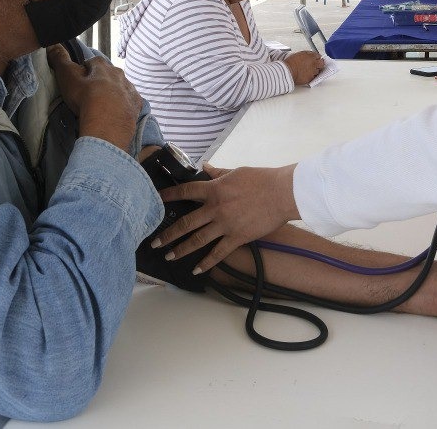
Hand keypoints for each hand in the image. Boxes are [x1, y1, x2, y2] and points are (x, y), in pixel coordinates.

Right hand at [48, 44, 141, 150]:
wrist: (106, 124)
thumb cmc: (85, 98)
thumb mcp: (68, 76)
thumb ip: (60, 59)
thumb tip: (52, 44)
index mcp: (102, 66)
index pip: (92, 62)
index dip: (84, 70)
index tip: (79, 80)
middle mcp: (119, 74)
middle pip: (109, 74)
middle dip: (101, 80)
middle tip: (90, 94)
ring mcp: (130, 89)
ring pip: (120, 87)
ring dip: (113, 92)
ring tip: (103, 105)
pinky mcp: (136, 105)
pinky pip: (130, 101)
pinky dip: (123, 105)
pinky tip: (116, 112)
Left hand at [153, 164, 298, 273]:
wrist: (282, 193)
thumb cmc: (261, 180)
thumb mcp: (236, 172)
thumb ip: (218, 173)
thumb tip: (206, 167)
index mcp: (214, 189)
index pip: (186, 192)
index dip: (169, 196)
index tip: (156, 200)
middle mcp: (215, 208)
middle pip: (186, 222)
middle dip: (168, 233)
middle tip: (155, 242)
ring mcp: (225, 225)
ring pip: (198, 240)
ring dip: (181, 249)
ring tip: (169, 256)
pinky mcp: (237, 237)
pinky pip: (218, 253)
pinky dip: (207, 263)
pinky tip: (197, 269)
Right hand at [284, 51, 325, 85]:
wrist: (287, 72)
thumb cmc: (290, 63)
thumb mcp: (299, 54)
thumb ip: (306, 54)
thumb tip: (310, 55)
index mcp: (311, 56)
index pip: (318, 56)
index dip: (316, 57)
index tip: (315, 58)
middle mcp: (314, 64)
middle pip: (322, 63)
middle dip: (320, 63)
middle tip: (316, 64)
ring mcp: (313, 72)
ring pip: (318, 71)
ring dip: (315, 70)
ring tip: (309, 70)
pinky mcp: (310, 79)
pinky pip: (313, 77)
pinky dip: (311, 76)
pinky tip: (306, 74)